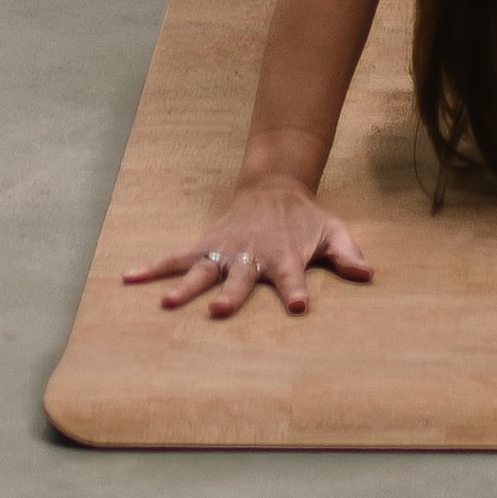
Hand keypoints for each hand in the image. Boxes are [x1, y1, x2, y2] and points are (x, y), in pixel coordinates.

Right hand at [124, 178, 372, 318]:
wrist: (274, 186)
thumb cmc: (305, 220)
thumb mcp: (333, 232)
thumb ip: (348, 253)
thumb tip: (368, 274)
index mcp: (284, 256)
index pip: (293, 277)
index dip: (297, 291)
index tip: (299, 307)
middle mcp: (251, 255)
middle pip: (241, 278)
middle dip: (231, 295)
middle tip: (218, 311)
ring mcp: (225, 250)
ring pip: (202, 268)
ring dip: (186, 285)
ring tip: (168, 302)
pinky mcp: (206, 243)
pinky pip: (176, 257)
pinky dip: (152, 267)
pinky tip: (128, 278)